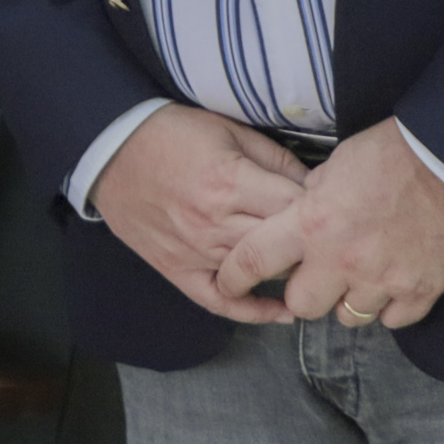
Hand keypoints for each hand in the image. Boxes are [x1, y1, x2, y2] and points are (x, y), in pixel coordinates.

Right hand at [91, 105, 311, 324]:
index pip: (297, 209)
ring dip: (287, 271)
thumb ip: (275, 159)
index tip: (332, 207)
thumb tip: (316, 185)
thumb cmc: (172, 133)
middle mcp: (214, 223)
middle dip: (310, 243)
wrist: (111, 148)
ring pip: (258, 275)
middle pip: (283, 247)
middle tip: (327, 239)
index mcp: (230, 183)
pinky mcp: (177, 269)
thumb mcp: (229, 130)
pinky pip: (219, 301)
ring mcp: (195, 251)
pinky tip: (280, 312)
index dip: (321, 208)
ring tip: (313, 268)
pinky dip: (251, 311)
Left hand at [214, 118, 443, 329]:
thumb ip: (309, 199)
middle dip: (304, 293)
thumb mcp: (334, 167)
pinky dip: (390, 306)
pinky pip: (393, 319)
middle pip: (302, 305)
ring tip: (358, 277)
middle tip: (315, 276)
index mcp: (312, 224)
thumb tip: (297, 214)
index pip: (254, 261)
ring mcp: (384, 280)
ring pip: (348, 317)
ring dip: (348, 300)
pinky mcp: (421, 291)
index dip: (233, 277)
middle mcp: (343, 260)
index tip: (228, 283)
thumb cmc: (391, 152)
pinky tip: (392, 282)